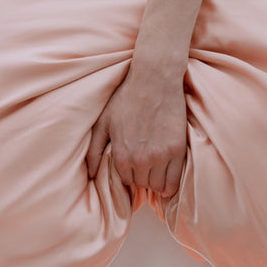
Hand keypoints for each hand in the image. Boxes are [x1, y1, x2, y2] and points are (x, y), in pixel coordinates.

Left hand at [85, 63, 187, 197]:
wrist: (154, 80)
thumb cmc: (126, 98)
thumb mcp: (103, 122)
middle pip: (142, 184)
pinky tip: (167, 176)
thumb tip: (89, 175)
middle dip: (142, 175)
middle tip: (145, 162)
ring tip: (156, 167)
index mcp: (121, 155)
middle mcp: (140, 160)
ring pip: (158, 186)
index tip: (133, 162)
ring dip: (156, 180)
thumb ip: (94, 150)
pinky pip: (174, 182)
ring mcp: (160, 156)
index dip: (129, 172)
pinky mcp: (177, 150)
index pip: (126, 180)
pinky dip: (170, 184)